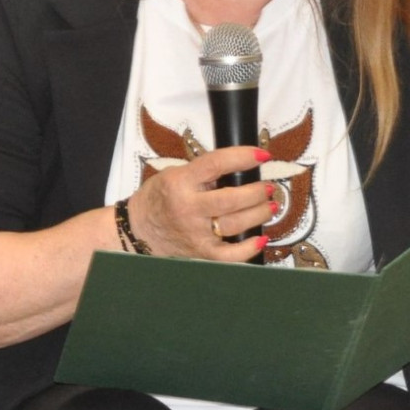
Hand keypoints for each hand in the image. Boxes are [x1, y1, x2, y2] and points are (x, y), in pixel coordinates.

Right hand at [126, 146, 274, 260]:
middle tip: (267, 187)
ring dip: (258, 214)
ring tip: (269, 206)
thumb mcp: (176, 174)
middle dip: (256, 191)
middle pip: (231, 199)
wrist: (140, 229)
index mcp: (181, 182)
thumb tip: (241, 168)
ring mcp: (195, 232)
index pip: (216, 163)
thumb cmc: (159, 198)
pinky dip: (249, 248)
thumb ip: (204, 171)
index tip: (262, 155)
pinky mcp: (201, 251)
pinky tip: (261, 238)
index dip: (243, 157)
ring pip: (235, 224)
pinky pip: (229, 255)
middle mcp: (188, 208)